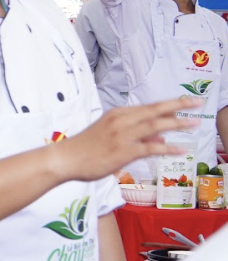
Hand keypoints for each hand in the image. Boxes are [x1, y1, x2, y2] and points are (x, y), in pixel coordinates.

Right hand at [52, 98, 194, 181]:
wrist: (64, 159)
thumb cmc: (84, 148)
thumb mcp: (110, 136)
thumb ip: (137, 135)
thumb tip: (161, 137)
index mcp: (116, 114)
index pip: (148, 107)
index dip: (168, 104)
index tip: (184, 102)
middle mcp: (120, 121)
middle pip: (155, 110)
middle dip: (178, 105)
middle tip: (197, 102)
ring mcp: (122, 135)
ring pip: (155, 125)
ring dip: (177, 123)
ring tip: (194, 122)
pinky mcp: (123, 151)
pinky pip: (150, 148)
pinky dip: (167, 148)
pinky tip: (180, 150)